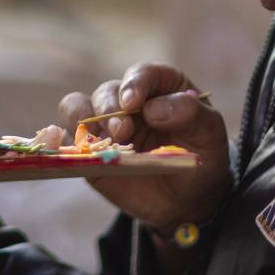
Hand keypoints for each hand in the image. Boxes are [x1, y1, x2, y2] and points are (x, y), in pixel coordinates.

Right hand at [59, 63, 230, 231]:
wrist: (188, 200)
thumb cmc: (202, 159)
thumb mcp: (210, 134)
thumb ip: (189, 114)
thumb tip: (152, 109)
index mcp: (160, 87)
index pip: (142, 73)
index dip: (135, 83)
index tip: (133, 103)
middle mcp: (128, 101)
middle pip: (107, 92)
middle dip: (109, 109)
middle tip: (123, 132)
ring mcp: (106, 125)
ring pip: (77, 106)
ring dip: (82, 119)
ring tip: (99, 140)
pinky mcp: (89, 151)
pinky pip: (69, 139)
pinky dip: (64, 140)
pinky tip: (75, 149)